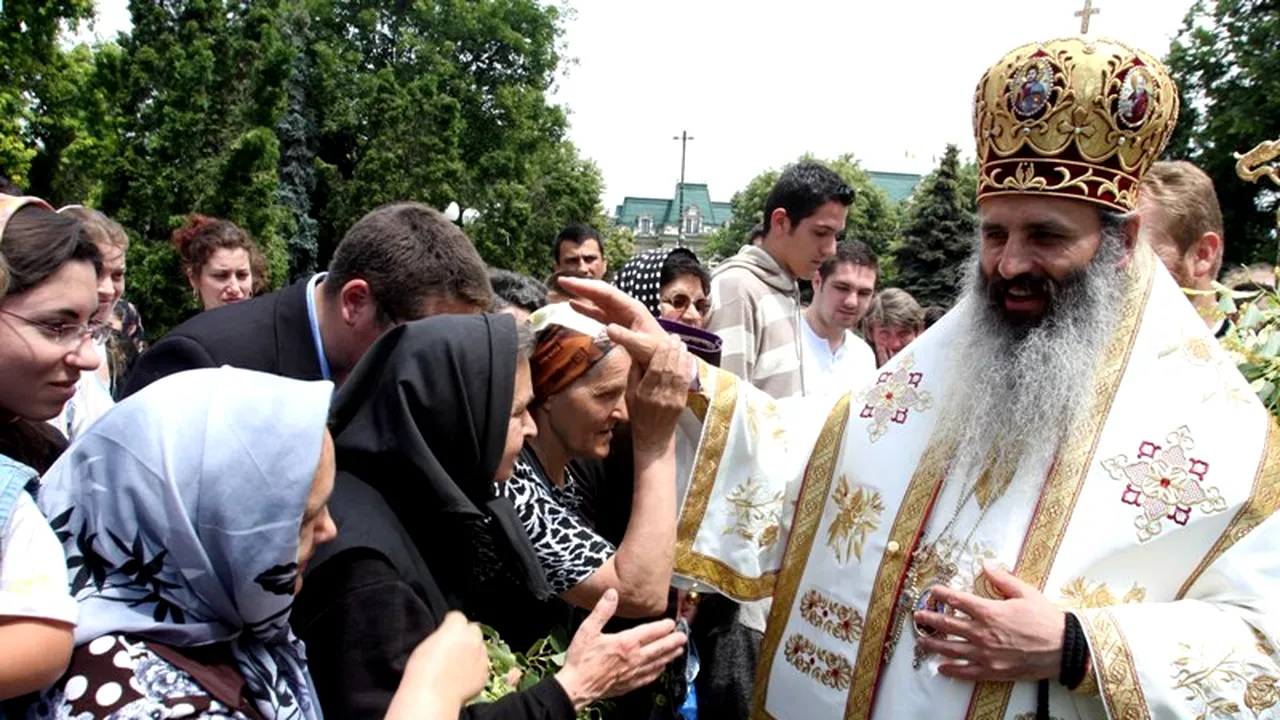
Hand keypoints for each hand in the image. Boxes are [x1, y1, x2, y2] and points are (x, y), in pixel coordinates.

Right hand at [399, 611, 488, 704]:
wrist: (432, 696)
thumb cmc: (422, 670)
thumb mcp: (426, 643)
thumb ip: (441, 635)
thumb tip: (446, 638)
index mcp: (456, 627)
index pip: (457, 616)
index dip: (449, 624)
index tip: (444, 632)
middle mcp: (473, 638)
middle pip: (473, 630)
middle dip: (465, 636)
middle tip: (453, 648)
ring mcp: (482, 656)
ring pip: (480, 648)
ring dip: (472, 652)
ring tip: (457, 666)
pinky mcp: (485, 673)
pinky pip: (482, 666)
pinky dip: (475, 669)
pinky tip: (462, 677)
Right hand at [555, 588, 687, 709]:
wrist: (576, 686)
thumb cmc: (581, 658)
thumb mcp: (588, 629)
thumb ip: (602, 610)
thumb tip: (612, 593)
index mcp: (626, 642)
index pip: (650, 632)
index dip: (663, 626)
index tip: (672, 623)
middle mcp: (634, 658)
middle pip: (659, 648)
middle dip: (673, 641)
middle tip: (684, 637)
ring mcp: (633, 672)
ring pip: (657, 663)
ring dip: (669, 656)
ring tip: (679, 651)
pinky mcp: (629, 684)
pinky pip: (648, 677)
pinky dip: (657, 672)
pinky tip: (661, 669)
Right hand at [559, 277, 665, 366]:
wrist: (665, 358)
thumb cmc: (656, 351)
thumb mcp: (642, 346)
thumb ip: (625, 337)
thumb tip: (607, 328)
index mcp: (632, 308)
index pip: (606, 293)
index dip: (587, 287)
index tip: (569, 282)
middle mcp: (625, 308)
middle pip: (600, 293)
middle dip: (581, 286)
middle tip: (561, 281)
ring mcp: (621, 315)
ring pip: (598, 301)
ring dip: (582, 294)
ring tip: (564, 288)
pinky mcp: (617, 324)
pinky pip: (598, 313)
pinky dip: (586, 309)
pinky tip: (574, 305)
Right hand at [627, 335, 692, 454]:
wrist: (653, 437)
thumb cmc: (639, 414)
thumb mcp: (629, 395)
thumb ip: (633, 374)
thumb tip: (637, 353)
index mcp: (644, 393)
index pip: (655, 369)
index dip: (661, 353)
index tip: (664, 340)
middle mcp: (659, 395)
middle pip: (669, 368)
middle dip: (673, 350)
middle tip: (675, 337)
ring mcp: (672, 400)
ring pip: (679, 373)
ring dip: (682, 356)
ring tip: (682, 344)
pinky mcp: (682, 403)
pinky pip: (686, 382)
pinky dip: (687, 368)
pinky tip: (687, 358)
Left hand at [912, 562, 1064, 681]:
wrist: (1064, 648)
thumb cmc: (1046, 619)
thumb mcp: (1025, 592)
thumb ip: (1002, 579)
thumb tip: (987, 564)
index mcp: (989, 611)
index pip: (957, 600)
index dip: (941, 594)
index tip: (931, 591)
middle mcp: (982, 633)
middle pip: (948, 625)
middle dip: (929, 620)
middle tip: (917, 617)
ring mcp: (986, 654)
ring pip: (952, 649)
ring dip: (933, 645)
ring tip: (921, 642)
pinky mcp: (993, 671)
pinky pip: (966, 672)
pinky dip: (952, 670)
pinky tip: (941, 668)